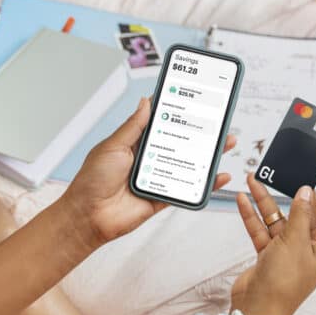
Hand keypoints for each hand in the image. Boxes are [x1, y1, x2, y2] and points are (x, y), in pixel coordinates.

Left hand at [62, 97, 235, 246]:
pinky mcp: (162, 198)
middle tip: (219, 120)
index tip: (194, 98)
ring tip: (227, 142)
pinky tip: (220, 175)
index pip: (160, 123)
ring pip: (188, 164)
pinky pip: (187, 190)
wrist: (88, 216)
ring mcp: (157, 178)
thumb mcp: (112, 146)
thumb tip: (147, 102)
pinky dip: (205, 184)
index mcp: (135, 143)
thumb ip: (133, 126)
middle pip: (181, 142)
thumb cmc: (92, 180)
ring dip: (208, 155)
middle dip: (201, 132)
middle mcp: (149, 159)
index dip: (176, 111)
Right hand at [229, 158, 315, 314]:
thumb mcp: (294, 242)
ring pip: (279, 218)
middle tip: (288, 166)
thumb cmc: (283, 283)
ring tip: (252, 179)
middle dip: (291, 190)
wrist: (257, 310)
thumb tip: (305, 191)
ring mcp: (289, 250)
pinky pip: (263, 229)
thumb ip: (299, 214)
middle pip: (303, 210)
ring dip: (265, 201)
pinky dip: (253, 216)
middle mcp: (310, 247)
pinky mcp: (270, 255)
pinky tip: (243, 200)